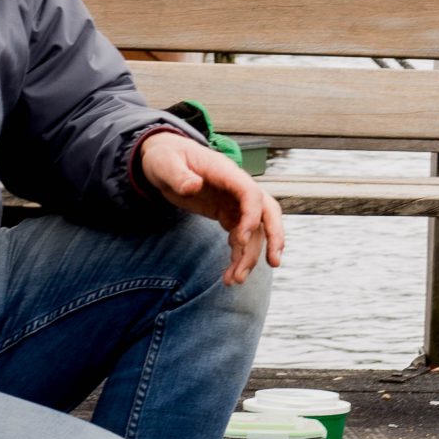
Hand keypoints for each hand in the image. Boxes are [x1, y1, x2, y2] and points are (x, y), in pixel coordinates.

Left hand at [138, 130, 284, 283]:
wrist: (164, 158)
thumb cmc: (165, 157)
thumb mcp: (165, 164)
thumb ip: (179, 176)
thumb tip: (193, 187)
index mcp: (226, 173)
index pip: (251, 194)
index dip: (252, 217)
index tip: (240, 240)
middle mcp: (236, 188)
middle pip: (268, 211)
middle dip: (274, 236)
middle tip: (273, 263)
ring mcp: (234, 202)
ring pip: (255, 231)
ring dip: (250, 256)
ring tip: (235, 280)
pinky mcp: (227, 213)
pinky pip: (241, 237)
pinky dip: (238, 257)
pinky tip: (228, 276)